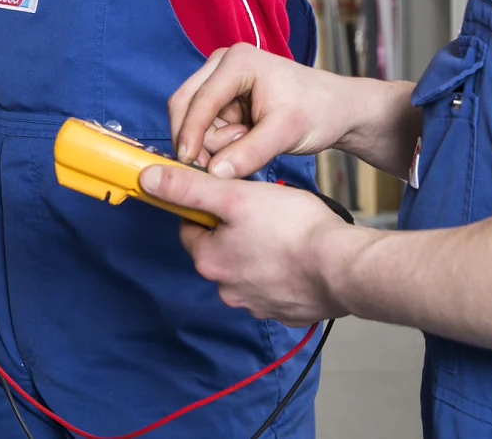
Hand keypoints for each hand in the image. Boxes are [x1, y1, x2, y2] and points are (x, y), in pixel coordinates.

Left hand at [141, 163, 365, 325]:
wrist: (342, 267)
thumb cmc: (292, 228)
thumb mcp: (234, 195)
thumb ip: (188, 188)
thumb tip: (148, 178)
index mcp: (209, 261)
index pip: (191, 228)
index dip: (207, 206)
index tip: (228, 195)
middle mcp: (228, 290)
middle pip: (220, 250)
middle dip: (236, 230)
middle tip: (262, 210)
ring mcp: (259, 305)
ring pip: (249, 269)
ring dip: (260, 251)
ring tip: (285, 232)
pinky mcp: (288, 312)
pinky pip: (276, 287)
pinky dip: (284, 273)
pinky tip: (300, 256)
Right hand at [169, 44, 368, 179]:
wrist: (335, 109)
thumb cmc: (317, 110)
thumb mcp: (286, 132)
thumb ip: (249, 153)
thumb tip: (214, 173)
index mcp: (237, 62)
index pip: (200, 100)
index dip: (190, 133)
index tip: (188, 164)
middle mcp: (222, 65)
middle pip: (184, 104)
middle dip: (196, 138)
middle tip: (215, 165)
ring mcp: (220, 80)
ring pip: (192, 119)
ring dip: (213, 141)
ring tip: (250, 142)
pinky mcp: (223, 98)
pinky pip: (204, 126)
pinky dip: (218, 142)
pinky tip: (245, 141)